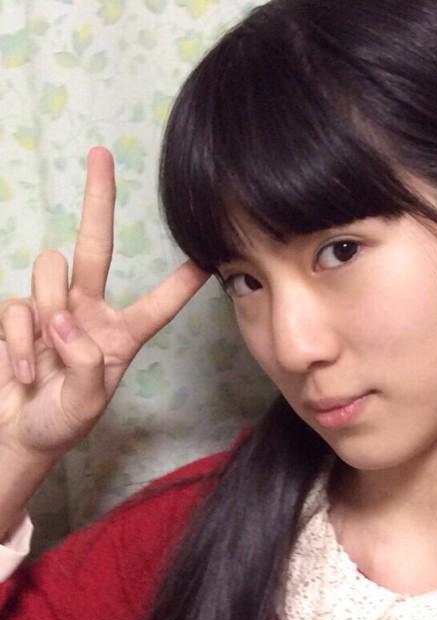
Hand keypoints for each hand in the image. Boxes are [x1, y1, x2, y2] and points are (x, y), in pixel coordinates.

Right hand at [0, 147, 209, 463]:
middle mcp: (88, 314)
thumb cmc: (59, 424)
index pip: (157, 305)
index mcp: (120, 337)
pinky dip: (19, 341)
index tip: (205, 256)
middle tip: (101, 155)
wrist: (14, 434)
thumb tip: (65, 320)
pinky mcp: (16, 314)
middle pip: (95, 246)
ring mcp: (50, 310)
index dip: (180, 282)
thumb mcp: (85, 404)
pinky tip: (24, 371)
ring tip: (45, 359)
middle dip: (98, 200)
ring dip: (47, 310)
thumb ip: (84, 364)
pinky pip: (17, 307)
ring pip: (49, 270)